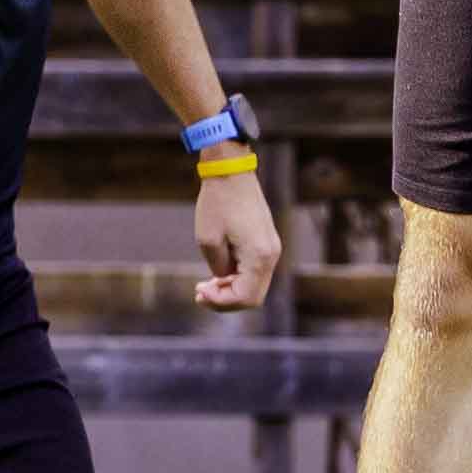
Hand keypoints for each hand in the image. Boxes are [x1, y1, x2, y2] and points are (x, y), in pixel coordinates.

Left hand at [192, 167, 281, 311]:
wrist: (231, 170)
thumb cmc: (217, 202)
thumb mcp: (207, 240)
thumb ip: (218, 268)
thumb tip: (224, 279)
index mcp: (259, 256)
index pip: (245, 297)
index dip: (221, 302)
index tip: (199, 292)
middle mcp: (272, 254)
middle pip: (254, 296)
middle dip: (226, 299)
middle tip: (200, 293)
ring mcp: (272, 247)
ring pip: (255, 285)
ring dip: (232, 289)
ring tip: (206, 284)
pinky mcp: (266, 241)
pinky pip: (255, 270)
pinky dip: (238, 277)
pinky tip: (218, 272)